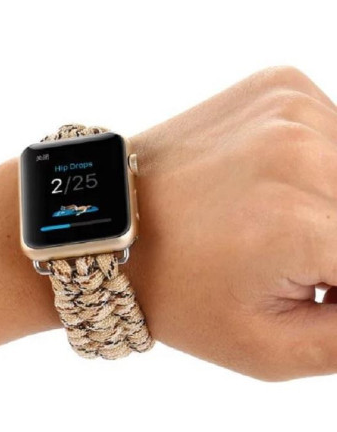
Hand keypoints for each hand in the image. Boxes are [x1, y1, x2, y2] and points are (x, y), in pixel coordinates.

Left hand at [129, 66, 336, 380]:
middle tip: (301, 264)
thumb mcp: (264, 347)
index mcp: (300, 225)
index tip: (314, 285)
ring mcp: (289, 109)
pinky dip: (325, 166)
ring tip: (282, 226)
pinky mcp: (280, 85)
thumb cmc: (176, 289)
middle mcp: (300, 152)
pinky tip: (277, 186)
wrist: (117, 220)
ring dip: (336, 206)